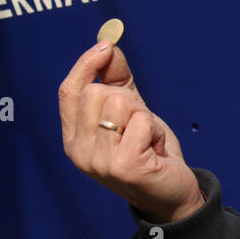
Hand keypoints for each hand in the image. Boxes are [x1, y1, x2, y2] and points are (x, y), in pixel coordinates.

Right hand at [59, 40, 205, 222]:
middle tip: (139, 125)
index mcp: (74, 139)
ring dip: (144, 117)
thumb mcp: (130, 111)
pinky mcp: (124, 167)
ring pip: (120, 104)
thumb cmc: (148, 151)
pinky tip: (155, 150)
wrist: (171, 193)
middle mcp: (79, 152)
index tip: (105, 46)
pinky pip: (141, 121)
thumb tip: (108, 45)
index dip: (84, 65)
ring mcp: (99, 162)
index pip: (68, 92)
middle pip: (97, 92)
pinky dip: (155, 129)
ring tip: (147, 139)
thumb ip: (116, 79)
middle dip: (127, 99)